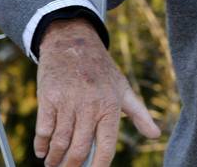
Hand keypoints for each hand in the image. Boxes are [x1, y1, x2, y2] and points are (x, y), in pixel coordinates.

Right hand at [35, 19, 160, 166]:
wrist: (72, 41)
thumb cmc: (101, 70)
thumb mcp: (123, 88)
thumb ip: (139, 114)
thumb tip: (155, 134)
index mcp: (110, 107)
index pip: (106, 146)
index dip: (99, 166)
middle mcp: (90, 106)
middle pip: (79, 150)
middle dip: (71, 166)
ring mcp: (68, 102)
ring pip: (60, 142)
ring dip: (54, 159)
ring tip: (52, 164)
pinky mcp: (49, 97)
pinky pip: (43, 129)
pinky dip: (40, 144)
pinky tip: (41, 150)